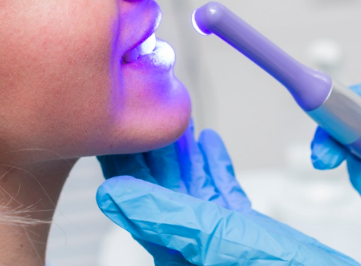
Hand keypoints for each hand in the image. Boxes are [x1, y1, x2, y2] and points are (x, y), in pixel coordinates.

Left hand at [97, 123, 360, 265]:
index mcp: (176, 249)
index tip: (117, 131)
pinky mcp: (247, 234)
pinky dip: (216, 165)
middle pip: (164, 189)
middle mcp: (193, 245)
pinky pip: (223, 193)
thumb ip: (163, 214)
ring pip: (194, 187)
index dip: (127, 165)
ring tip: (176, 120)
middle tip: (145, 110)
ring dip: (185, 152)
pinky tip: (209, 141)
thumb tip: (112, 194)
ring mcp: (221, 238)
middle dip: (158, 149)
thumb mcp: (213, 235)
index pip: (139, 201)